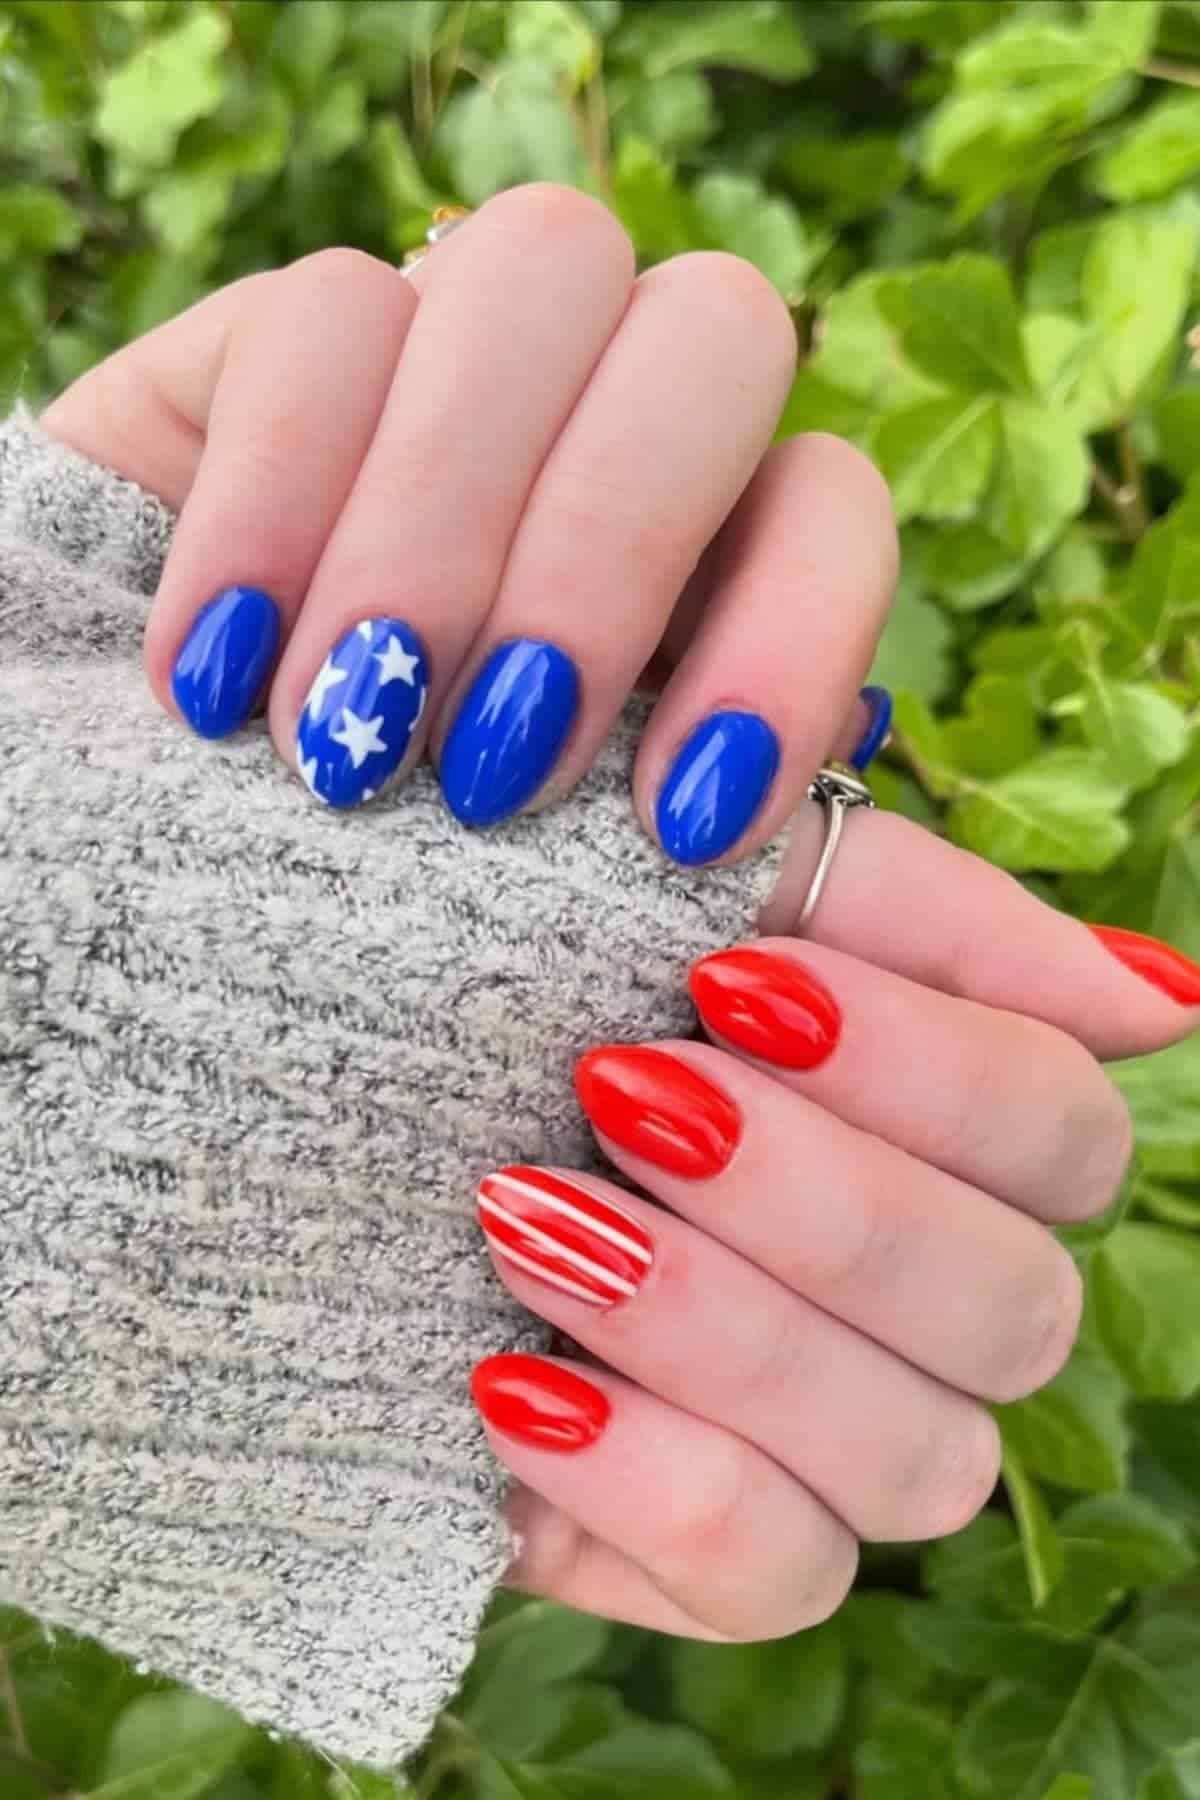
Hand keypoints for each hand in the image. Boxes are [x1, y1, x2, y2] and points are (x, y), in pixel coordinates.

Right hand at [40, 183, 893, 858]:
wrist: (153, 877)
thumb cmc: (390, 919)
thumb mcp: (571, 921)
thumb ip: (727, 885)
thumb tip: (931, 928)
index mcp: (714, 549)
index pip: (831, 508)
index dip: (786, 649)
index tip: (680, 827)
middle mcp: (611, 411)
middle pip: (715, 334)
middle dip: (605, 562)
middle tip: (486, 774)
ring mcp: (458, 350)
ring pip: (536, 271)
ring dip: (444, 532)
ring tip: (341, 741)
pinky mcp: (292, 334)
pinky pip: (322, 315)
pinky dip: (272, 511)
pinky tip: (210, 683)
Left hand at [470, 845, 1199, 1639]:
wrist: (317, 1097)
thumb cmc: (529, 970)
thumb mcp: (697, 888)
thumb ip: (923, 920)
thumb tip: (1164, 1004)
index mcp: (950, 1144)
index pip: (1061, 1135)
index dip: (923, 1067)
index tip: (727, 976)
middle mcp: (930, 1311)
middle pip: (1010, 1308)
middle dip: (810, 1199)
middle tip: (619, 1090)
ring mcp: (833, 1446)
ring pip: (913, 1458)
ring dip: (717, 1326)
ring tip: (530, 1213)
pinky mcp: (712, 1553)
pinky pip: (774, 1576)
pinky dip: (649, 1476)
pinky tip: (512, 1384)